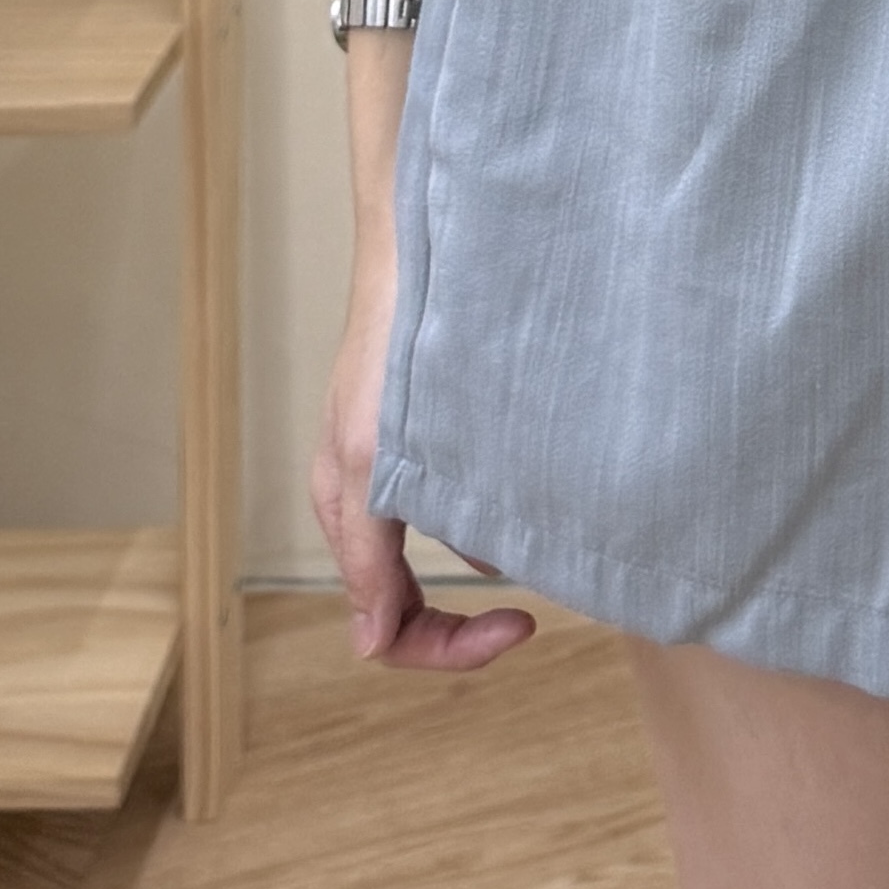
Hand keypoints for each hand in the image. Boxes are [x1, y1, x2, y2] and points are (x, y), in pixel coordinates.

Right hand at [316, 244, 536, 671]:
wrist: (421, 241)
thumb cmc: (391, 338)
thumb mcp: (368, 451)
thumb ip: (368, 552)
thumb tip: (372, 643)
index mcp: (348, 515)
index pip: (392, 630)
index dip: (453, 648)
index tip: (523, 622)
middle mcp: (371, 500)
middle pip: (414, 604)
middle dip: (471, 620)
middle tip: (536, 609)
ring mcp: (399, 466)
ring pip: (444, 553)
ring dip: (490, 557)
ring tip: (540, 527)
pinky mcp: (433, 431)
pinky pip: (461, 500)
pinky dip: (495, 511)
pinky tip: (532, 482)